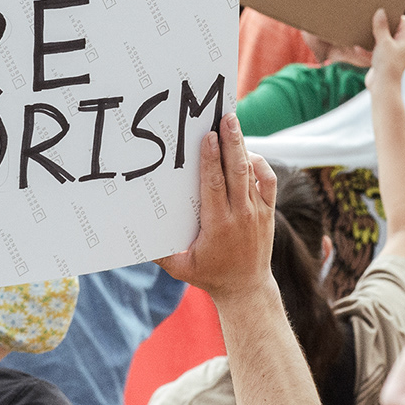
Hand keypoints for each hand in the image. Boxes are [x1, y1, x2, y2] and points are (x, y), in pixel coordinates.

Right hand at [158, 114, 277, 300]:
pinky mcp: (267, 211)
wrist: (247, 288)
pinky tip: (247, 152)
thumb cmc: (210, 275)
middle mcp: (241, 214)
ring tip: (233, 123)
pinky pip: (268, 181)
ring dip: (243, 147)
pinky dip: (260, 164)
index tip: (209, 137)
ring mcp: (257, 211)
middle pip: (236, 172)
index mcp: (218, 225)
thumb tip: (136, 237)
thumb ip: (160, 254)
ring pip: (252, 172)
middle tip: (226, 117)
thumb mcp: (181, 268)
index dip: (211, 160)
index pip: (214, 186)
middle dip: (231, 142)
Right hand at [366, 6, 404, 94]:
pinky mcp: (383, 60)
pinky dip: (367, 49)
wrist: (383, 87)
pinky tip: (357, 48)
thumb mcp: (383, 42)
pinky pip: (375, 50)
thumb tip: (381, 11)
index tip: (383, 8)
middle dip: (381, 23)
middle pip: (392, 29)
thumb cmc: (387, 64)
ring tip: (362, 28)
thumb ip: (381, 26)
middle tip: (371, 15)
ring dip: (372, 36)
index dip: (394, 14)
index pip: (404, 20)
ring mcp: (392, 53)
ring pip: (382, 39)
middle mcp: (402, 45)